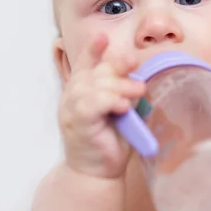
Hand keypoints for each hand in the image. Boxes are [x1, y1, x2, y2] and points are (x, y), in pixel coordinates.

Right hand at [58, 33, 145, 178]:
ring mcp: (72, 110)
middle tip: (139, 77)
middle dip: (118, 69)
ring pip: (94, 86)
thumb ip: (122, 93)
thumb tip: (137, 77)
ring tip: (138, 92)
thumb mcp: (118, 110)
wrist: (96, 172)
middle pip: (95, 72)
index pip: (85, 64)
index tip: (103, 37)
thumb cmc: (109, 140)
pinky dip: (109, 101)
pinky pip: (91, 104)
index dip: (93, 50)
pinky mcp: (77, 124)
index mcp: (82, 90)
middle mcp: (73, 96)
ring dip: (119, 87)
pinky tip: (122, 106)